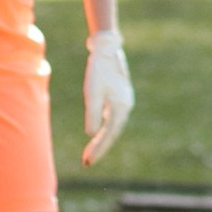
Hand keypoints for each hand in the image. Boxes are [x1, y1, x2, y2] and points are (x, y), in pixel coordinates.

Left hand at [81, 29, 134, 164]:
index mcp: (121, 107)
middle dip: (99, 148)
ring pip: (113, 127)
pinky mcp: (119, 98)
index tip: (87, 162)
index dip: (98, 149)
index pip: (108, 135)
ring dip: (102, 140)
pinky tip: (96, 134)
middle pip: (112, 134)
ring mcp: (124, 103)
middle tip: (86, 163)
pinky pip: (112, 120)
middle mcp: (125, 107)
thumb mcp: (92, 92)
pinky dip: (104, 129)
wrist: (107, 49)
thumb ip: (92, 114)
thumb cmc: (98, 70)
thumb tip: (90, 133)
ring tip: (89, 153)